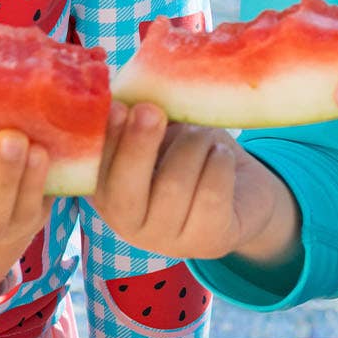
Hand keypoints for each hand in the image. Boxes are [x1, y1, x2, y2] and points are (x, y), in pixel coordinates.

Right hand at [92, 101, 300, 269]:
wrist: (241, 192)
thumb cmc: (187, 156)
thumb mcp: (158, 135)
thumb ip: (136, 120)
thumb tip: (124, 96)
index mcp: (108, 197)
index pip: (96, 174)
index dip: (107, 141)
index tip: (117, 107)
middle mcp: (131, 227)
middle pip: (126, 191)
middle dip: (138, 146)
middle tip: (152, 110)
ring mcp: (169, 241)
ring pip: (174, 185)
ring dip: (192, 144)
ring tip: (202, 134)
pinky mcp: (210, 241)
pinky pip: (210, 194)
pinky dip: (218, 161)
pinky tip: (221, 155)